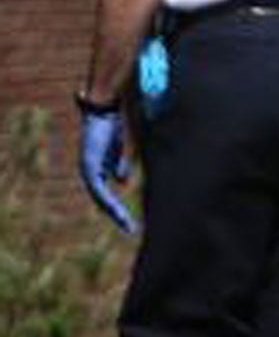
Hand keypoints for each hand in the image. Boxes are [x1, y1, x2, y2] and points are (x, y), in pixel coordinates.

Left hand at [78, 107, 137, 233]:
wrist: (104, 106)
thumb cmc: (114, 123)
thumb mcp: (121, 148)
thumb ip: (121, 164)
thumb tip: (122, 182)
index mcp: (100, 167)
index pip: (108, 194)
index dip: (119, 208)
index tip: (131, 222)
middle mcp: (91, 170)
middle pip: (104, 200)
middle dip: (118, 215)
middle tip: (131, 230)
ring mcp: (89, 168)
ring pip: (101, 197)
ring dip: (115, 212)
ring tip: (128, 224)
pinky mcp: (90, 165)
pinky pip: (99, 188)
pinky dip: (109, 201)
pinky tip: (117, 210)